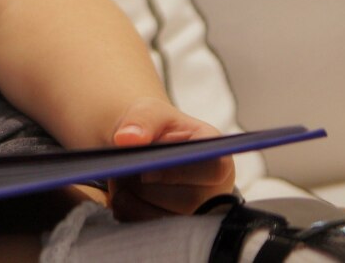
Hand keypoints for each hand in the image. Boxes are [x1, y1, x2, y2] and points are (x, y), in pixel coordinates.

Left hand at [103, 97, 234, 219]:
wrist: (142, 148)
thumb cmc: (154, 128)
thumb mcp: (149, 113)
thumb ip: (142, 120)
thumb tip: (127, 138)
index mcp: (218, 157)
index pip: (213, 169)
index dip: (178, 171)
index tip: (148, 168)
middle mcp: (217, 190)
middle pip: (187, 201)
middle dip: (147, 184)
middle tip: (129, 167)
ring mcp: (199, 215)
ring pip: (166, 219)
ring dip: (134, 197)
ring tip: (128, 177)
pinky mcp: (178, 231)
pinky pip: (147, 228)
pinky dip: (128, 210)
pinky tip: (127, 193)